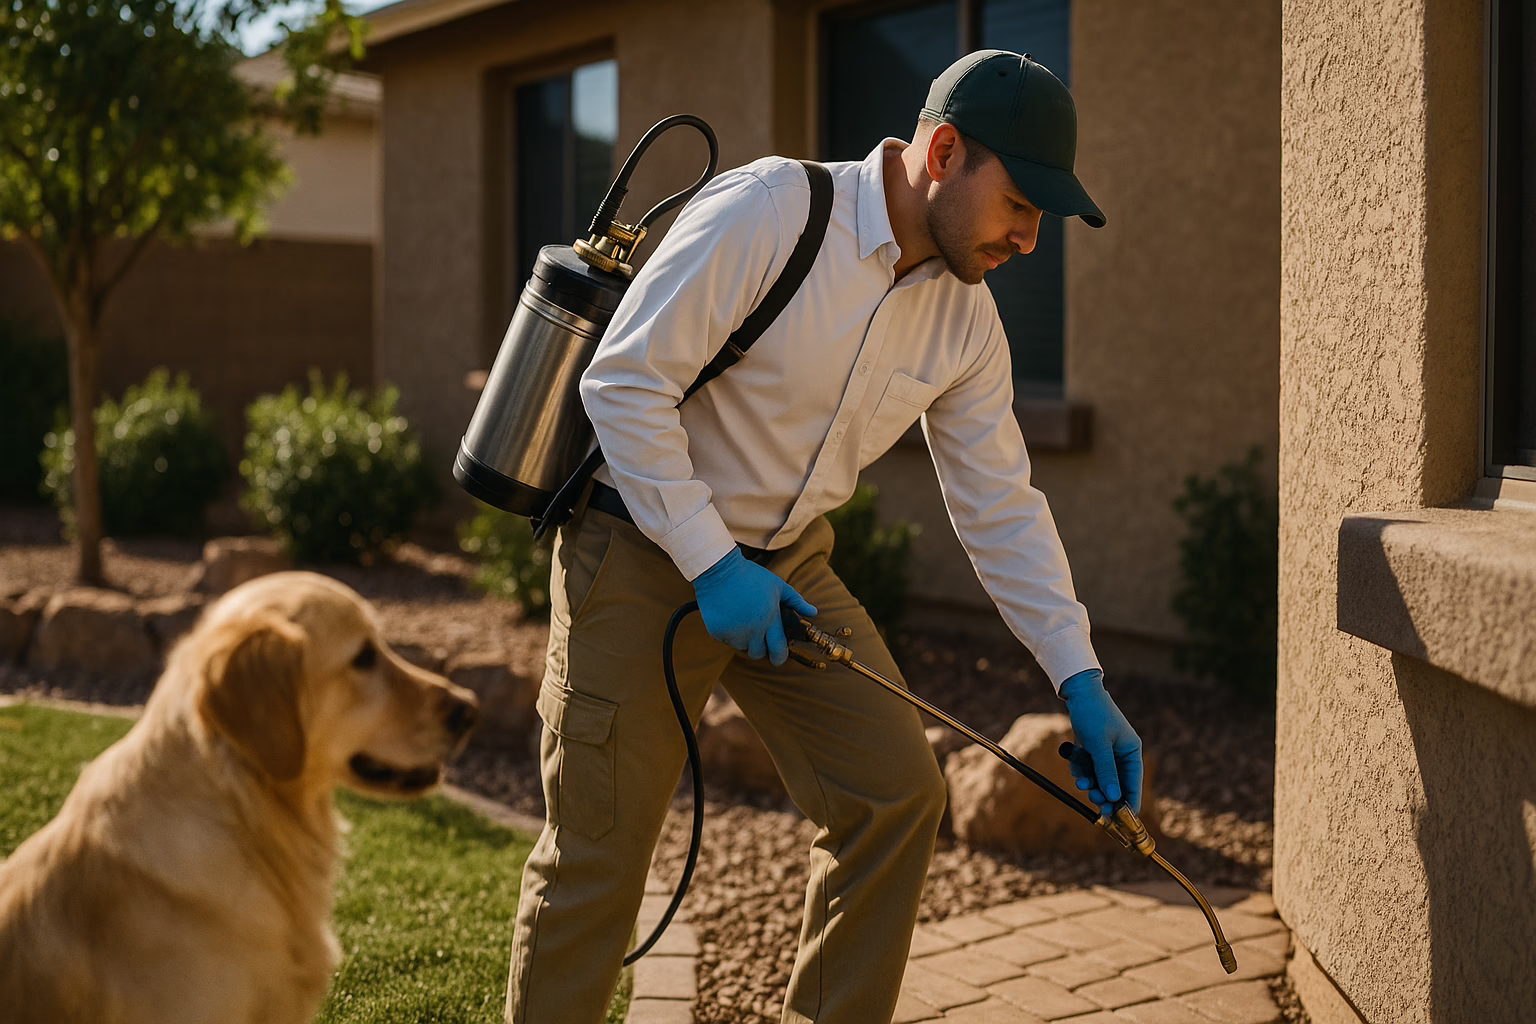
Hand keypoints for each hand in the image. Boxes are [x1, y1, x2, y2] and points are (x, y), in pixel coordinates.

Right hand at [692, 548, 816, 664]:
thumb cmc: (751, 576)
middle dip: (761, 648)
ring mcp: (734, 632)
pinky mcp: (717, 632)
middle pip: (759, 653)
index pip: (778, 649)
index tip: (779, 658)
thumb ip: (796, 601)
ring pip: (742, 647)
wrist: (719, 570)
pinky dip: (728, 633)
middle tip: (758, 635)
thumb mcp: (778, 585)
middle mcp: (752, 629)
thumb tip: (813, 612)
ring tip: (742, 619)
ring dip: (744, 639)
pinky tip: (729, 616)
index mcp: (770, 619)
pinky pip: (726, 640)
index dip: (780, 657)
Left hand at [1060, 668, 1142, 815]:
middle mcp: (1122, 754)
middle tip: (1095, 802)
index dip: (1129, 803)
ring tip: (1081, 782)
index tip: (1122, 820)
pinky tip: (1075, 764)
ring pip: (1100, 778)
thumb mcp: (1099, 744)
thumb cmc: (1093, 714)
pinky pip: (1089, 769)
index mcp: (1131, 752)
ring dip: (1091, 782)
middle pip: (1116, 784)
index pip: (1134, 783)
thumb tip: (1114, 798)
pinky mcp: (1094, 751)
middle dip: (1104, 793)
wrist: (1078, 692)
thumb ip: (1106, 771)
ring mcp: (1107, 753)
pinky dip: (1081, 770)